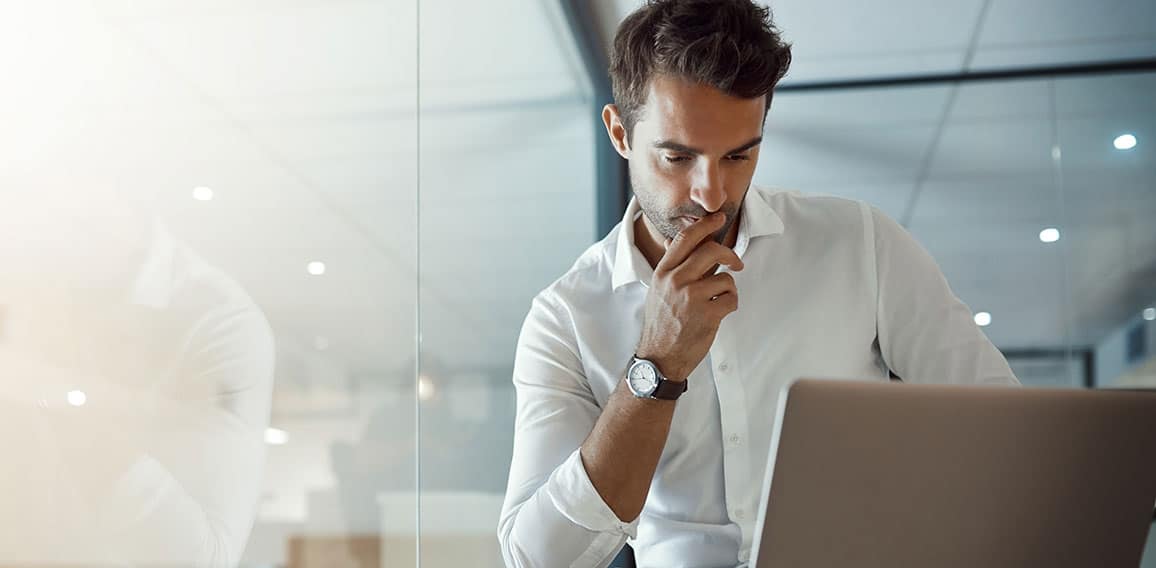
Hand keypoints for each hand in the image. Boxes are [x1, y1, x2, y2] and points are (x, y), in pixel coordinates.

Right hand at [636, 212, 743, 380]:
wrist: (659, 358)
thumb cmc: (661, 323)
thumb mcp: (657, 290)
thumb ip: (669, 265)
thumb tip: (669, 240)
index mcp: (663, 272)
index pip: (685, 238)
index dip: (705, 225)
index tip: (718, 219)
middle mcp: (675, 281)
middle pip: (711, 250)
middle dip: (730, 255)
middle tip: (736, 264)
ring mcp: (691, 297)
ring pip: (726, 278)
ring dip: (728, 289)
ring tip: (717, 302)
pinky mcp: (707, 314)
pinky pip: (732, 299)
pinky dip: (730, 305)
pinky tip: (719, 313)